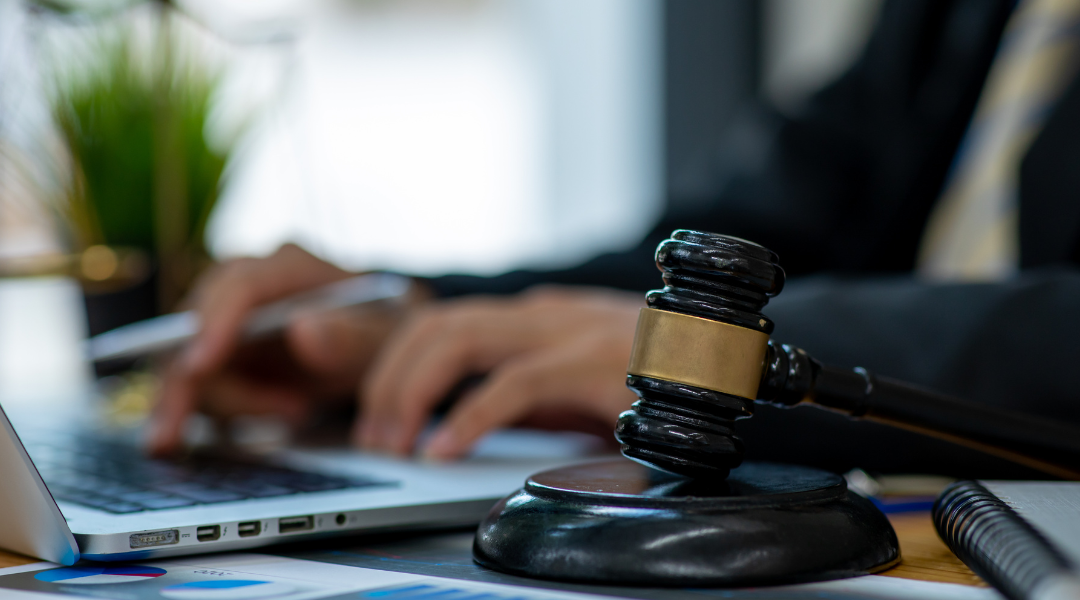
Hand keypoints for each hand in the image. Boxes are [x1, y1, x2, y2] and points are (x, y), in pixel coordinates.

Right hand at [147, 244, 426, 454]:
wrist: (380, 345)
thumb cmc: (385, 331)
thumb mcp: (385, 338)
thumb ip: (353, 336)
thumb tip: (303, 331)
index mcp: (291, 265)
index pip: (240, 285)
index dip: (214, 323)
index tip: (198, 367)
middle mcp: (248, 281)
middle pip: (192, 324)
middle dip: (190, 381)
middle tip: (197, 431)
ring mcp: (228, 316)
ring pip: (185, 360)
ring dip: (228, 402)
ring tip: (298, 410)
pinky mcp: (219, 350)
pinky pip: (192, 383)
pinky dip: (205, 413)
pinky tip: (250, 426)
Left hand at [358, 286, 642, 458]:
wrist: (736, 360)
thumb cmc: (662, 375)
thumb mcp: (582, 379)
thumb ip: (531, 389)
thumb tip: (464, 422)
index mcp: (536, 317)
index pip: (442, 323)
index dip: (396, 368)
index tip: (378, 417)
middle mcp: (542, 314)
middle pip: (434, 325)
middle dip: (388, 380)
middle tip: (373, 435)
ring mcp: (565, 331)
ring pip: (456, 340)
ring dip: (411, 393)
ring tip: (396, 442)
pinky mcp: (590, 360)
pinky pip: (511, 385)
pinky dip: (467, 418)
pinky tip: (446, 449)